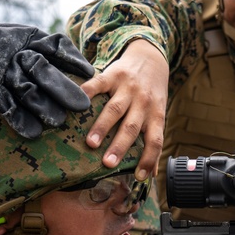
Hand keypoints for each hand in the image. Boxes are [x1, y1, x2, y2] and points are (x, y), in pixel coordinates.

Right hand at [79, 39, 169, 180]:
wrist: (150, 58)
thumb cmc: (152, 94)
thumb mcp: (158, 115)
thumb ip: (153, 141)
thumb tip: (152, 174)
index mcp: (156, 115)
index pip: (155, 140)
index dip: (149, 159)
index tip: (140, 176)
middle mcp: (143, 103)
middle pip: (132, 127)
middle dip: (120, 146)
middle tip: (107, 163)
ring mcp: (128, 88)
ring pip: (115, 109)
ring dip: (102, 127)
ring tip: (90, 143)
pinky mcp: (113, 74)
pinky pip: (99, 83)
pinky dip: (87, 92)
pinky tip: (77, 103)